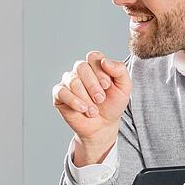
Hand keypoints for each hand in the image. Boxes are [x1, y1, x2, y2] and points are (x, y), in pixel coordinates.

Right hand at [51, 51, 131, 165]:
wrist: (103, 126)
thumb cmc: (113, 105)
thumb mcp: (124, 87)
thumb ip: (120, 69)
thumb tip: (104, 61)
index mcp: (95, 65)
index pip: (93, 57)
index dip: (100, 72)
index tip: (107, 86)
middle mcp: (80, 71)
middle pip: (81, 67)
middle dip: (93, 86)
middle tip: (100, 100)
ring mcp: (68, 82)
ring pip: (73, 81)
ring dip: (86, 98)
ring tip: (93, 111)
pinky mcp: (59, 94)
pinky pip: (61, 91)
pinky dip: (73, 101)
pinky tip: (82, 109)